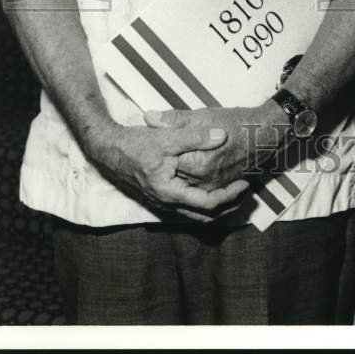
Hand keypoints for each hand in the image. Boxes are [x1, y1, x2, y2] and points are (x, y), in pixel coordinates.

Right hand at [88, 121, 249, 221]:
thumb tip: (222, 136)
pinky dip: (203, 204)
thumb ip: (196, 137)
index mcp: (170, 193)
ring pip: (196, 215)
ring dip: (217, 207)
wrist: (108, 150)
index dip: (229, 196)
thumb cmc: (135, 144)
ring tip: (235, 193)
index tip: (245, 183)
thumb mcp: (168, 137)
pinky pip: (187, 209)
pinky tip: (212, 190)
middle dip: (228, 206)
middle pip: (204, 216)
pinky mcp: (160, 198)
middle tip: (246, 191)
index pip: (208, 204)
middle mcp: (166, 205)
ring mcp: (162, 204)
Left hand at [144, 102, 287, 190]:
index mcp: (195, 164)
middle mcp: (203, 181)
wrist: (266, 134)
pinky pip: (202, 191)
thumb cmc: (235, 122)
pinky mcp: (221, 189)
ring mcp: (213, 188)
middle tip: (163, 153)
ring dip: (181, 176)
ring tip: (178, 162)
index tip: (155, 142)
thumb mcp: (202, 116)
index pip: (166, 163)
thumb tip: (148, 117)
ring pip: (188, 186)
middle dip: (168, 166)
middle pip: (175, 177)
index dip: (160, 152)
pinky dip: (194, 183)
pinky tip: (192, 170)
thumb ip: (174, 120)